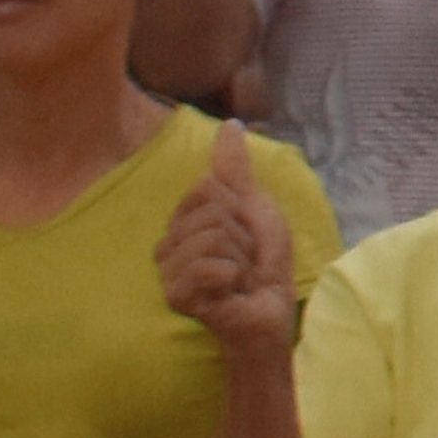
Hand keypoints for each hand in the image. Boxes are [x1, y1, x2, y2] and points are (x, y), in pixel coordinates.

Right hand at [153, 127, 302, 356]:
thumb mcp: (255, 208)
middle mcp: (168, 243)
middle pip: (209, 208)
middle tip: (244, 261)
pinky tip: (230, 291)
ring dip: (240, 258)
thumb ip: (235, 170)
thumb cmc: (264, 264)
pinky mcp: (175, 294)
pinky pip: (207, 264)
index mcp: (184, 221)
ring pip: (211, 235)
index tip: (246, 235)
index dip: (239, 209)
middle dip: (242, 235)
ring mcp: (168, 270)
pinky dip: (233, 275)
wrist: (269, 312)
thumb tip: (230, 125)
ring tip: (238, 278)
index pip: (206, 187)